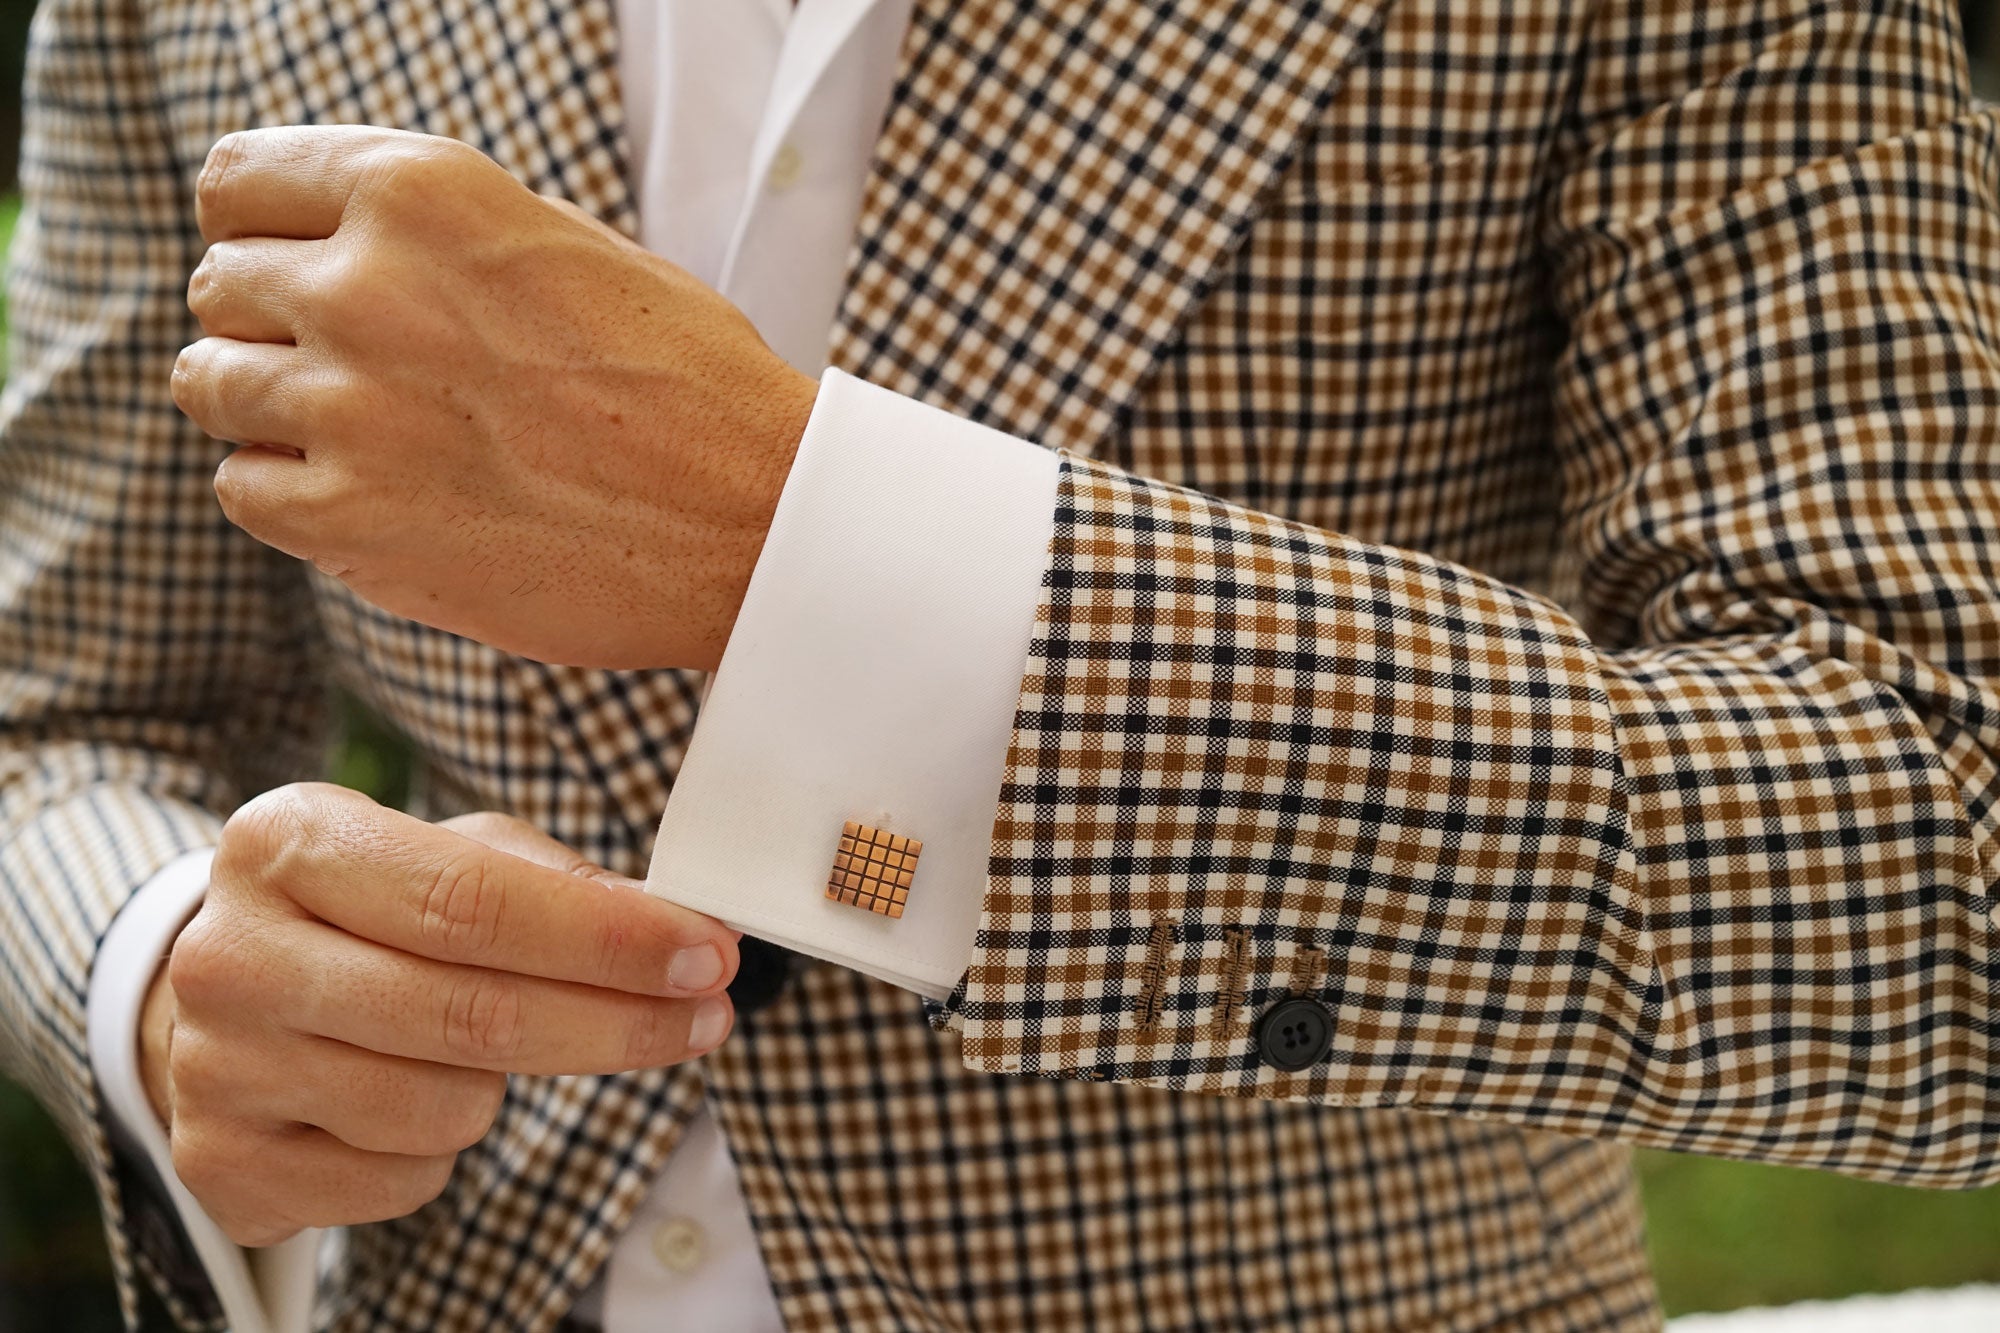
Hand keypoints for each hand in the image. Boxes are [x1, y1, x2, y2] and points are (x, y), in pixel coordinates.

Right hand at [139, 783, 738, 1246]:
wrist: (223, 1001)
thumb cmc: (366, 913)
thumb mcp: (443, 854)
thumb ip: (552, 882)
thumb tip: (676, 927)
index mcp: (289, 842)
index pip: (472, 900)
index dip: (605, 938)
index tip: (706, 953)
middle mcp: (233, 953)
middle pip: (470, 1012)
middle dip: (616, 1020)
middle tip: (706, 1016)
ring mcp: (216, 1068)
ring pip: (440, 1109)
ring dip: (504, 1090)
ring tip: (482, 1051)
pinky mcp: (222, 1165)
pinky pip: (400, 1181)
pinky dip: (438, 1151)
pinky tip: (411, 1102)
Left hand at [172, 126, 819, 671]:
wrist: (755, 520)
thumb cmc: (687, 384)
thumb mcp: (565, 246)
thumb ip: (434, 236)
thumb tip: (327, 252)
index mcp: (423, 192)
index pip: (237, 183)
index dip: (256, 229)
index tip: (285, 267)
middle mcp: (367, 286)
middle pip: (219, 287)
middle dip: (268, 323)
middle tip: (351, 368)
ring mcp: (349, 406)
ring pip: (209, 387)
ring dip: (268, 409)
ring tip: (361, 434)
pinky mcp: (349, 520)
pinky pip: (241, 488)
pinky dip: (289, 493)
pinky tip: (372, 494)